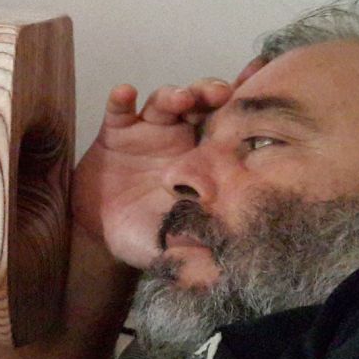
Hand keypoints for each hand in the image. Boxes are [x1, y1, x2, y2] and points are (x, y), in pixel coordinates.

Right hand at [72, 76, 239, 268]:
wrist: (99, 233)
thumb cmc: (144, 235)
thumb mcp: (174, 246)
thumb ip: (197, 250)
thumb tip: (227, 265)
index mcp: (201, 159)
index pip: (226, 128)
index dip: (241, 109)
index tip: (258, 93)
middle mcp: (178, 137)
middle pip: (200, 103)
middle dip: (210, 93)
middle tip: (220, 94)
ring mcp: (146, 131)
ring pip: (164, 101)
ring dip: (174, 94)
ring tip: (179, 99)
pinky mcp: (115, 131)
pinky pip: (118, 110)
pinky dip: (121, 99)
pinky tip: (125, 93)